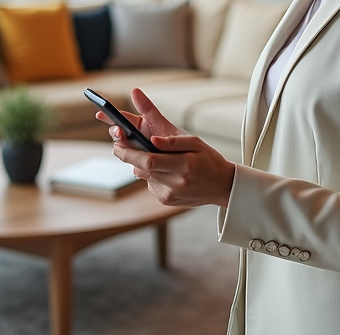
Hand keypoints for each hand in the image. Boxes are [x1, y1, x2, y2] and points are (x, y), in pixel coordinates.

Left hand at [101, 88, 235, 208]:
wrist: (222, 186)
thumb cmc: (209, 159)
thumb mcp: (195, 142)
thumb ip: (172, 140)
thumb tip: (151, 139)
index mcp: (183, 164)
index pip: (148, 160)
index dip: (129, 151)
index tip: (118, 142)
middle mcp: (175, 182)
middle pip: (142, 169)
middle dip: (128, 155)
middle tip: (121, 144)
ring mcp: (169, 194)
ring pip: (144, 175)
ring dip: (142, 164)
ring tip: (157, 157)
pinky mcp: (166, 200)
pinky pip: (150, 183)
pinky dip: (151, 174)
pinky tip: (165, 170)